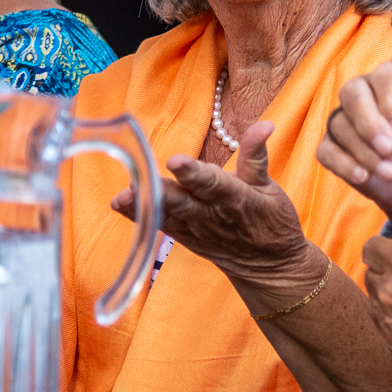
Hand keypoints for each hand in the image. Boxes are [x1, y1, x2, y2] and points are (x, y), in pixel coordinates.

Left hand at [112, 121, 325, 314]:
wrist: (270, 266)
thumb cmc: (271, 221)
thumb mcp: (270, 187)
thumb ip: (256, 155)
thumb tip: (265, 124)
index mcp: (237, 200)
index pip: (213, 184)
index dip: (194, 173)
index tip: (176, 161)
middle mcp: (212, 217)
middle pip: (183, 203)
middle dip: (162, 192)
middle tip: (138, 180)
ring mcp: (196, 231)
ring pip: (167, 216)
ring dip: (144, 206)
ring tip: (123, 196)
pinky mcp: (185, 238)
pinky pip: (160, 225)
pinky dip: (139, 215)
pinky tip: (120, 202)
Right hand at [317, 49, 391, 235]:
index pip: (386, 76)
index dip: (391, 103)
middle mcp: (370, 91)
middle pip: (353, 93)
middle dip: (370, 125)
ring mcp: (349, 118)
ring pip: (339, 123)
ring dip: (363, 151)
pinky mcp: (336, 145)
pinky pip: (326, 149)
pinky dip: (343, 164)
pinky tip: (365, 178)